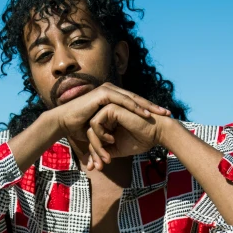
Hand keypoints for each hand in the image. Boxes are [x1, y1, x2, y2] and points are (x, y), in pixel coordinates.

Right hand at [52, 82, 169, 145]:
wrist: (65, 122)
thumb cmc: (80, 128)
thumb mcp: (101, 130)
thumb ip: (111, 131)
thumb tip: (118, 142)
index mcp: (113, 98)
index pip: (134, 104)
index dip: (149, 111)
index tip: (162, 119)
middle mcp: (112, 91)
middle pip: (137, 99)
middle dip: (153, 107)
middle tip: (168, 114)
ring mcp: (108, 90)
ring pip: (132, 98)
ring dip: (147, 106)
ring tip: (160, 114)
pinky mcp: (103, 93)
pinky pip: (123, 100)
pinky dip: (134, 107)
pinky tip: (145, 113)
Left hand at [86, 104, 166, 169]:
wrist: (156, 132)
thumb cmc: (141, 140)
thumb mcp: (117, 149)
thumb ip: (104, 152)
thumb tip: (90, 164)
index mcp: (107, 124)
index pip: (93, 139)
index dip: (94, 154)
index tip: (97, 167)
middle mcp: (106, 116)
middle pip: (89, 135)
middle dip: (93, 153)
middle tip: (101, 166)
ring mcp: (107, 110)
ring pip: (90, 130)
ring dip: (96, 147)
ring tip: (107, 156)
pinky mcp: (110, 108)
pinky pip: (95, 123)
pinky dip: (100, 135)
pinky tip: (112, 140)